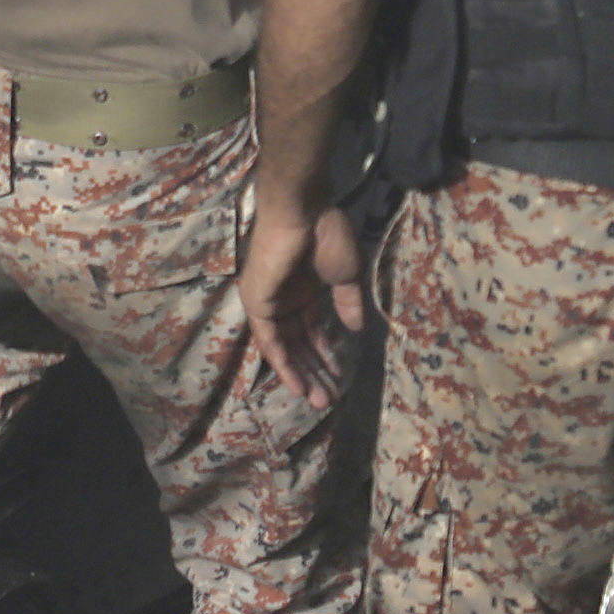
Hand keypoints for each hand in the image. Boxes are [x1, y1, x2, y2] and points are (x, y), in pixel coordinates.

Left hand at [244, 190, 367, 400]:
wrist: (302, 212)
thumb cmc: (326, 235)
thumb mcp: (346, 275)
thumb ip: (348, 304)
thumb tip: (355, 330)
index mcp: (304, 291)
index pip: (312, 332)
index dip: (326, 355)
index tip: (340, 378)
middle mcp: (285, 299)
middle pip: (299, 345)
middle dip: (315, 373)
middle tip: (329, 400)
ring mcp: (269, 302)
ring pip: (285, 348)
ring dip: (302, 375)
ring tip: (318, 401)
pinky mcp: (258, 304)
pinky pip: (270, 342)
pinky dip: (283, 365)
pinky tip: (297, 386)